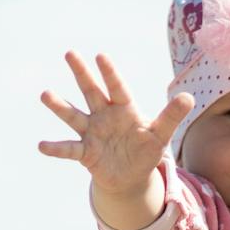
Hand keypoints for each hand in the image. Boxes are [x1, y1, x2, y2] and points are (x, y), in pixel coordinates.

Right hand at [38, 51, 193, 195]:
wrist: (130, 176)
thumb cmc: (145, 150)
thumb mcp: (161, 135)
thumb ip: (172, 116)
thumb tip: (189, 96)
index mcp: (124, 109)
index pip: (117, 88)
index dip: (110, 73)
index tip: (100, 56)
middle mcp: (104, 116)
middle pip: (91, 92)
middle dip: (81, 73)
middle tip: (70, 53)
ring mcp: (92, 133)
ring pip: (74, 116)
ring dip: (59, 106)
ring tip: (45, 94)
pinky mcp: (85, 152)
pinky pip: (69, 149)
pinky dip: (56, 148)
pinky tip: (41, 146)